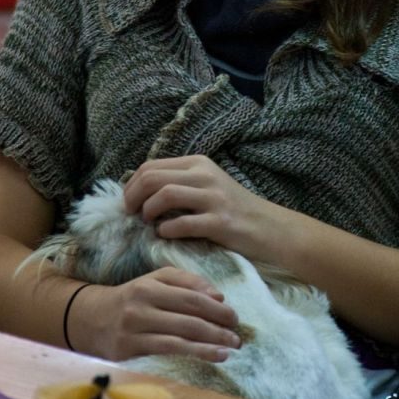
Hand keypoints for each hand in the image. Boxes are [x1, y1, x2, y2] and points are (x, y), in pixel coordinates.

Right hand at [76, 266, 240, 362]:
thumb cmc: (131, 299)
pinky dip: (195, 353)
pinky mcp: (129, 349)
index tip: (234, 316)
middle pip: (188, 316)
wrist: (90, 319)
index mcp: (149, 285)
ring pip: (181, 336)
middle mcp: (141, 305)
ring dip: (211, 343)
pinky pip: (169, 351)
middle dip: (218, 326)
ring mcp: (134, 328)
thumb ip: (186, 282)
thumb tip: (218, 296)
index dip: (215, 307)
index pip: (190, 295)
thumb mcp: (154, 281)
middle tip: (238, 336)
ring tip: (232, 348)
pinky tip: (214, 356)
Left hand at [122, 154, 279, 260]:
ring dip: (148, 211)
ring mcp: (213, 198)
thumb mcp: (207, 185)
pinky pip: (182, 223)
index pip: (151, 166)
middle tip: (132, 214)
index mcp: (198, 163)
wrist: (270, 228)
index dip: (132, 184)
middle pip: (153, 178)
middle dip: (134, 197)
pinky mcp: (220, 222)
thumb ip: (180, 182)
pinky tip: (166, 235)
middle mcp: (205, 175)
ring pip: (165, 195)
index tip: (128, 202)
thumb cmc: (234, 209)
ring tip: (148, 223)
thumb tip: (140, 189)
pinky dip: (167, 230)